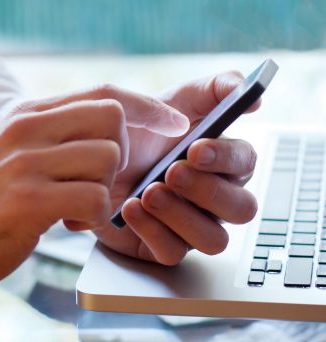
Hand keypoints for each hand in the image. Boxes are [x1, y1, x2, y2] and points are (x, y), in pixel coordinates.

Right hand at [0, 86, 188, 302]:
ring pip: (108, 159)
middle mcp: (25, 127)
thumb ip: (51, 136)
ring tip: (75, 208)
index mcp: (25, 114)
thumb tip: (107, 132)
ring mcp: (25, 160)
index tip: (176, 123)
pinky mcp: (28, 199)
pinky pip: (96, 199)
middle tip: (97, 183)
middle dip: (121, 155)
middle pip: (113, 118)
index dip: (147, 105)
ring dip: (104, 191)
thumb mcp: (10, 153)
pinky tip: (68, 225)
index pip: (103, 92)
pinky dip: (94, 218)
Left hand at [92, 71, 258, 264]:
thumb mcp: (172, 99)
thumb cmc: (137, 129)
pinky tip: (130, 208)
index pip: (246, 164)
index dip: (226, 158)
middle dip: (207, 191)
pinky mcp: (161, 245)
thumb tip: (251, 92)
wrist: (89, 155)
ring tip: (148, 192)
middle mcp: (212, 197)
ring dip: (182, 215)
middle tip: (171, 171)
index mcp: (220, 161)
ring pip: (214, 239)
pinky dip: (152, 231)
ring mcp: (189, 225)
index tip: (195, 148)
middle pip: (241, 209)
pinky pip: (172, 252)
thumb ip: (214, 88)